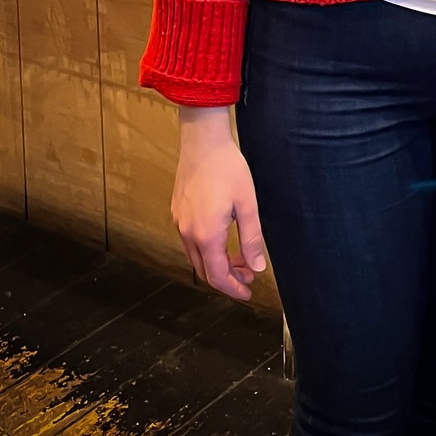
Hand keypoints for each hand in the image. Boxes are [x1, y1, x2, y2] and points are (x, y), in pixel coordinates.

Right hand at [172, 106, 266, 300]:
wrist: (203, 142)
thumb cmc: (228, 169)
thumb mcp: (247, 204)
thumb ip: (252, 239)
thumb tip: (257, 267)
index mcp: (206, 235)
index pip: (217, 276)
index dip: (233, 288)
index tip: (248, 293)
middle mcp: (187, 233)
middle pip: (205, 270)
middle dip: (227, 277)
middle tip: (249, 275)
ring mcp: (179, 222)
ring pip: (196, 256)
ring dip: (217, 262)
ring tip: (239, 256)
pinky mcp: (177, 212)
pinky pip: (190, 241)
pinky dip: (207, 248)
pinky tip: (223, 238)